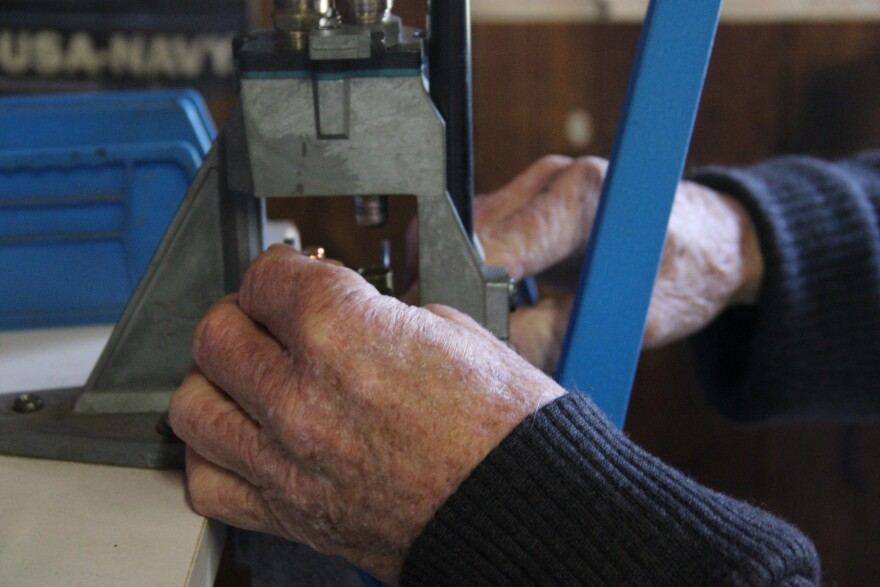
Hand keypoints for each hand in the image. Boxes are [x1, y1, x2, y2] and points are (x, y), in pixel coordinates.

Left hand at [168, 245, 564, 584]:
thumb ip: (377, 315)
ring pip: (193, 405)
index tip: (293, 275)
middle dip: (245, 315)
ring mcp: (286, 459)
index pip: (266, 276)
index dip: (284, 268)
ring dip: (217, 382)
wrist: (521, 508)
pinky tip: (241, 438)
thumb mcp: (451, 330)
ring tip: (247, 378)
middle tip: (270, 320)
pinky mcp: (288, 513)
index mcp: (343, 332)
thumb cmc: (503, 427)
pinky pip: (207, 483)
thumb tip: (348, 313)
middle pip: (216, 333)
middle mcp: (300, 395)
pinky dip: (214, 455)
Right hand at [476, 156, 763, 371]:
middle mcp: (553, 178)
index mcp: (583, 196)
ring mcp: (539, 184)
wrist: (715, 243)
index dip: (472, 299)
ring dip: (473, 283)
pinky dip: (485, 273)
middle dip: (467, 293)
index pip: (494, 248)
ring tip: (502, 323)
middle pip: (473, 240)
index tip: (473, 341)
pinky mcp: (530, 200)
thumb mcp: (633, 321)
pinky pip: (486, 237)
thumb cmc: (688, 276)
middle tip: (482, 341)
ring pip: (472, 238)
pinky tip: (510, 300)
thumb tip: (491, 354)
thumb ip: (555, 336)